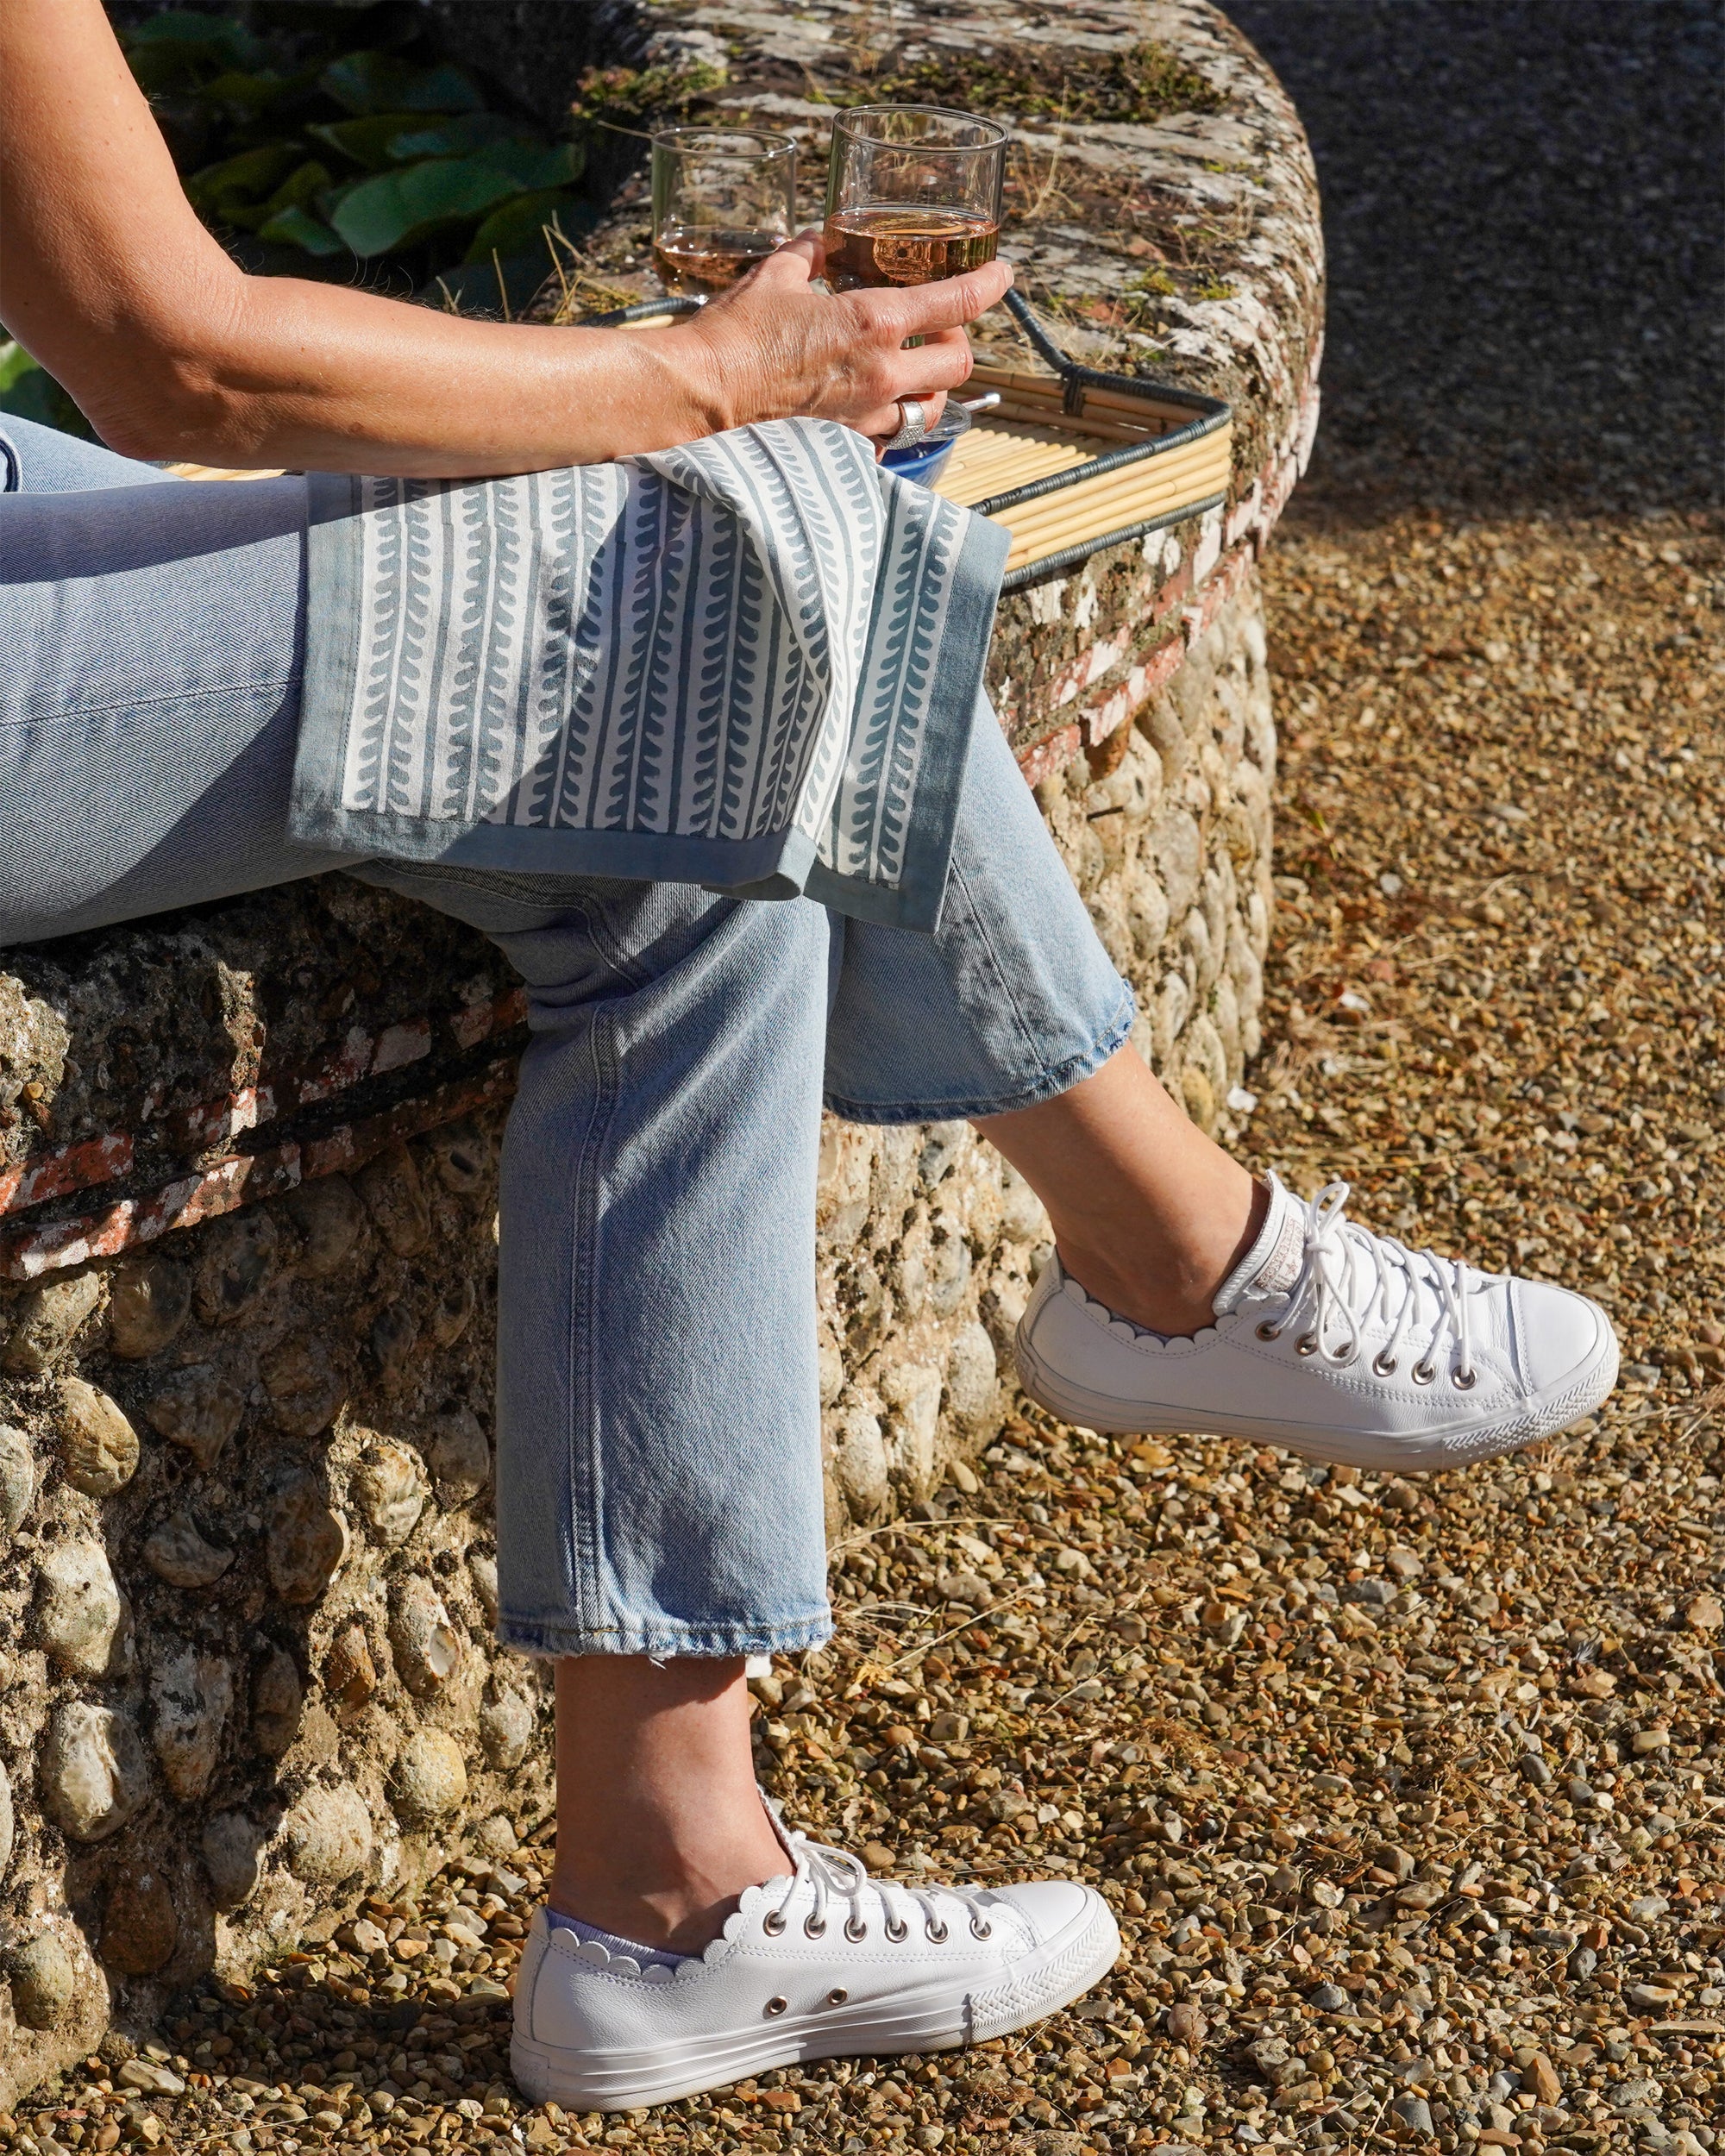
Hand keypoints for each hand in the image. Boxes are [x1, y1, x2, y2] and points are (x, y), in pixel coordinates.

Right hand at [669, 230, 1012, 440]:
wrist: (704, 393)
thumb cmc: (737, 332)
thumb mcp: (777, 275)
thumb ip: (811, 253)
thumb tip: (823, 239)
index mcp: (876, 322)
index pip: (957, 301)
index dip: (990, 284)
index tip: (1003, 274)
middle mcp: (885, 374)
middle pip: (959, 363)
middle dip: (957, 342)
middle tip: (936, 327)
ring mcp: (869, 416)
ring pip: (932, 407)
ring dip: (931, 387)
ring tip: (909, 371)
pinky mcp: (847, 444)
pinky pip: (891, 437)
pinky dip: (892, 421)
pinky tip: (872, 407)